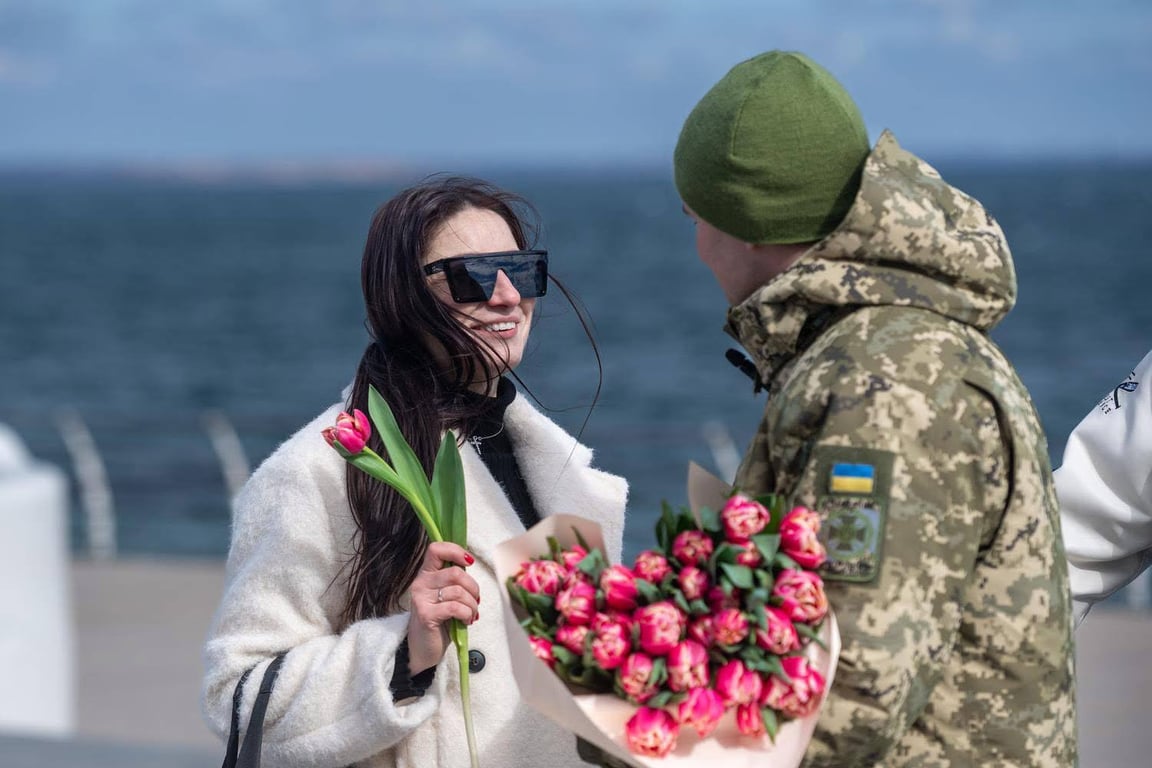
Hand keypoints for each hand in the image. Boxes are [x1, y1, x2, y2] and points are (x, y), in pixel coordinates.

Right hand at [405, 542, 479, 673]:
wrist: (423, 648)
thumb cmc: (439, 620)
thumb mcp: (446, 595)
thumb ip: (454, 580)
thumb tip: (470, 565)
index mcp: (426, 574)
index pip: (436, 549)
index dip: (455, 551)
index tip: (469, 562)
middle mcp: (420, 583)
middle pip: (455, 573)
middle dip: (473, 588)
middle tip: (475, 601)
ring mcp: (421, 599)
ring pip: (459, 591)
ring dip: (472, 605)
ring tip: (471, 614)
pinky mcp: (426, 615)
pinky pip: (455, 607)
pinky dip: (467, 614)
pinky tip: (465, 621)